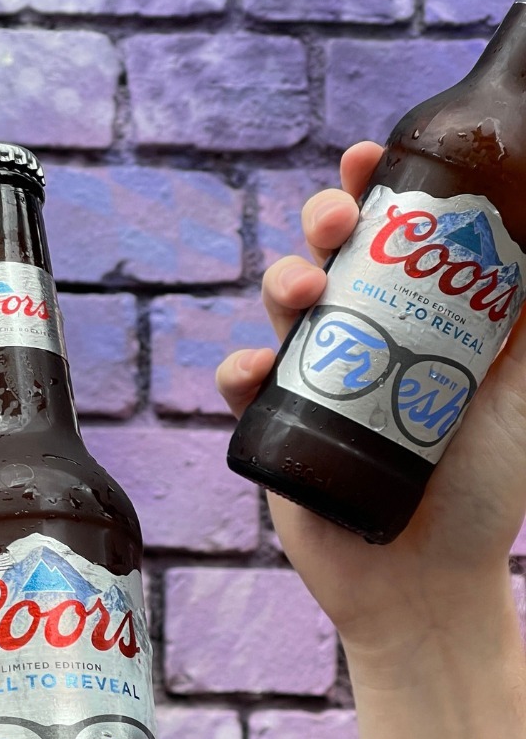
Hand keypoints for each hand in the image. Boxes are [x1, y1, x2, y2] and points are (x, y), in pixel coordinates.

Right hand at [217, 141, 525, 666]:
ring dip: (281, 280)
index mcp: (416, 320)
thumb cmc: (486, 491)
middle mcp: (361, 339)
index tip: (370, 158)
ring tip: (304, 292)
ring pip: (279, 307)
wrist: (428, 581)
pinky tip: (255, 370)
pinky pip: (242, 385)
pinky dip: (240, 368)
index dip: (375, 189)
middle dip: (321, 223)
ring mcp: (312, 382)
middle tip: (335, 221)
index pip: (390, 238)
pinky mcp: (274, 429)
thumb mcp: (525, 394)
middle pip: (328, 256)